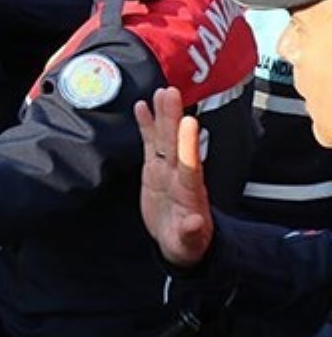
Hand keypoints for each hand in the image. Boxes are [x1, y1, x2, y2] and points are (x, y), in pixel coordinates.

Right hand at [135, 87, 213, 267]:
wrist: (180, 242)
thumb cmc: (187, 244)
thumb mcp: (189, 244)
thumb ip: (191, 234)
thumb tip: (195, 223)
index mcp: (188, 193)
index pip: (189, 164)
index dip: (188, 144)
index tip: (188, 122)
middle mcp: (179, 176)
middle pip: (175, 143)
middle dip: (172, 119)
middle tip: (170, 94)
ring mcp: (167, 171)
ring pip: (164, 139)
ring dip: (162, 115)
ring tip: (160, 92)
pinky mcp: (155, 170)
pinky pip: (150, 144)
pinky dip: (147, 125)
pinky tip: (142, 106)